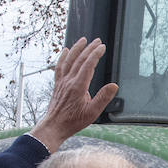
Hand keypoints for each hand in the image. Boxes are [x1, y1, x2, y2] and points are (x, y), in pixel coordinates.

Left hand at [29, 37, 118, 152]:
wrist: (54, 126)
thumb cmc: (73, 121)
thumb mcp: (92, 113)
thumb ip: (103, 98)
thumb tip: (114, 85)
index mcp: (78, 86)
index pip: (88, 65)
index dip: (96, 54)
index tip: (102, 47)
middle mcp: (69, 81)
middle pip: (79, 60)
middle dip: (89, 48)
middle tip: (97, 41)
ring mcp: (62, 82)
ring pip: (69, 60)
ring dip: (76, 48)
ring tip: (83, 40)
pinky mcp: (57, 84)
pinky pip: (59, 67)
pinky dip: (62, 57)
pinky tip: (65, 50)